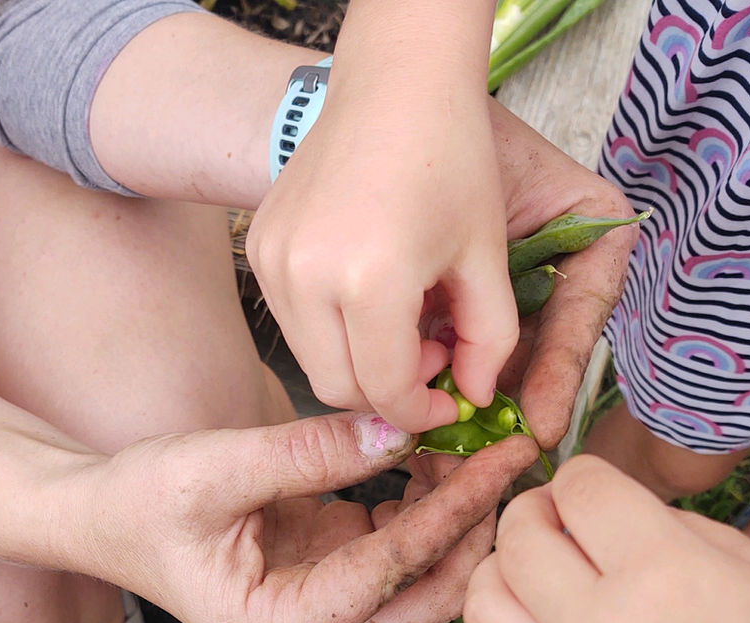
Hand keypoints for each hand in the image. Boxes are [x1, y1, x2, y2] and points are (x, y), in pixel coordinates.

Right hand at [90, 412, 537, 622]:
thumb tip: (402, 429)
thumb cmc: (138, 503)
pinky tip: (432, 457)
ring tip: (472, 444)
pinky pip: (393, 553)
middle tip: (511, 458)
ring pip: (418, 580)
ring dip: (450, 517)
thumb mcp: (217, 470)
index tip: (504, 455)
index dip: (456, 509)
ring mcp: (320, 614)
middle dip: (473, 528)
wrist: (96, 517)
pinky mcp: (323, 580)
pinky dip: (419, 508)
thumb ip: (309, 452)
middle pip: (425, 598)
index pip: (394, 571)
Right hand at [247, 74, 633, 441]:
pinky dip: (333, 331)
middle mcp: (308, 277)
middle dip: (388, 393)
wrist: (396, 83)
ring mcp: (274, 262)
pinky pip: (293, 322)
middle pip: (338, 388)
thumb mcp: (486, 257)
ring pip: (312, 360)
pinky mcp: (260, 248)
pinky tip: (372, 296)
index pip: (386, 390)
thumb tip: (475, 398)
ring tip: (405, 322)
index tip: (448, 402)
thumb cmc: (451, 158)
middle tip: (430, 358)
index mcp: (371, 281)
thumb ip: (488, 341)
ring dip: (359, 364)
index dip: (421, 412)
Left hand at [461, 454, 749, 622]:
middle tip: (563, 523)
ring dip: (508, 576)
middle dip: (538, 515)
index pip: (578, 489)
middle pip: (517, 539)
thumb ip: (676, 529)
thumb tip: (609, 513)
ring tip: (545, 580)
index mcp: (663, 577)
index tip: (596, 489)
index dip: (586, 477)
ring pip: (482, 606)